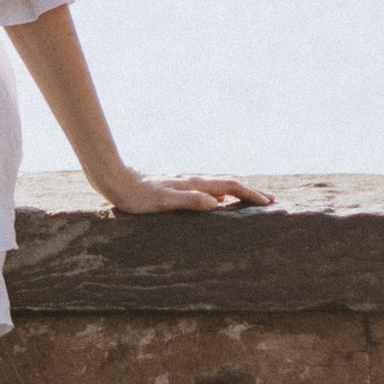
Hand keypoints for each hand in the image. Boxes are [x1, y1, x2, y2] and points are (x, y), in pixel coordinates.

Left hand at [99, 170, 273, 215]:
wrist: (115, 180)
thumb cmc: (136, 196)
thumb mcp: (162, 201)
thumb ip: (189, 200)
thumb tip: (216, 203)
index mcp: (193, 184)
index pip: (229, 187)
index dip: (250, 194)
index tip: (268, 202)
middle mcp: (191, 181)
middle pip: (227, 184)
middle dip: (249, 191)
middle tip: (269, 201)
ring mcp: (184, 183)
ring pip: (217, 186)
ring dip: (236, 193)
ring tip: (250, 200)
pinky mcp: (175, 187)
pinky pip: (206, 190)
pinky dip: (220, 195)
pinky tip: (218, 203)